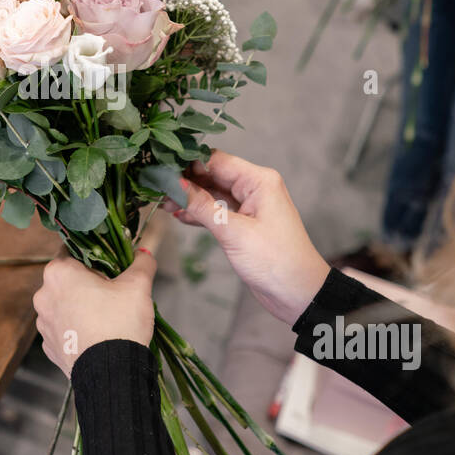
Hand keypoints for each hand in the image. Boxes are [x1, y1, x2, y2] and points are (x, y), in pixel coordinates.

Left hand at [32, 251, 156, 378]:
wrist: (111, 373)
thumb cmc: (120, 322)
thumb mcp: (137, 286)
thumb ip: (141, 263)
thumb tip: (143, 253)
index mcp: (59, 272)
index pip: (73, 251)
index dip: (94, 257)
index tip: (110, 267)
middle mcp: (43, 295)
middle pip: (67, 280)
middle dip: (88, 283)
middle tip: (113, 293)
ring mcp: (44, 323)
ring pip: (64, 306)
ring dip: (81, 307)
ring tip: (107, 317)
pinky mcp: (50, 347)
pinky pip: (64, 330)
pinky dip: (77, 329)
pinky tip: (97, 335)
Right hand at [164, 150, 328, 325]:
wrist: (298, 294)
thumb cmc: (275, 261)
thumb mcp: (234, 232)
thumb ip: (202, 207)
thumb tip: (174, 185)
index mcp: (259, 181)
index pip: (216, 161)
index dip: (187, 163)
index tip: (161, 169)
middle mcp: (254, 187)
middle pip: (212, 174)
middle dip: (185, 180)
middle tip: (156, 187)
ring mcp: (249, 206)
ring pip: (212, 193)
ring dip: (189, 197)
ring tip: (162, 202)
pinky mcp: (243, 224)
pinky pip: (216, 210)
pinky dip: (198, 212)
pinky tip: (178, 215)